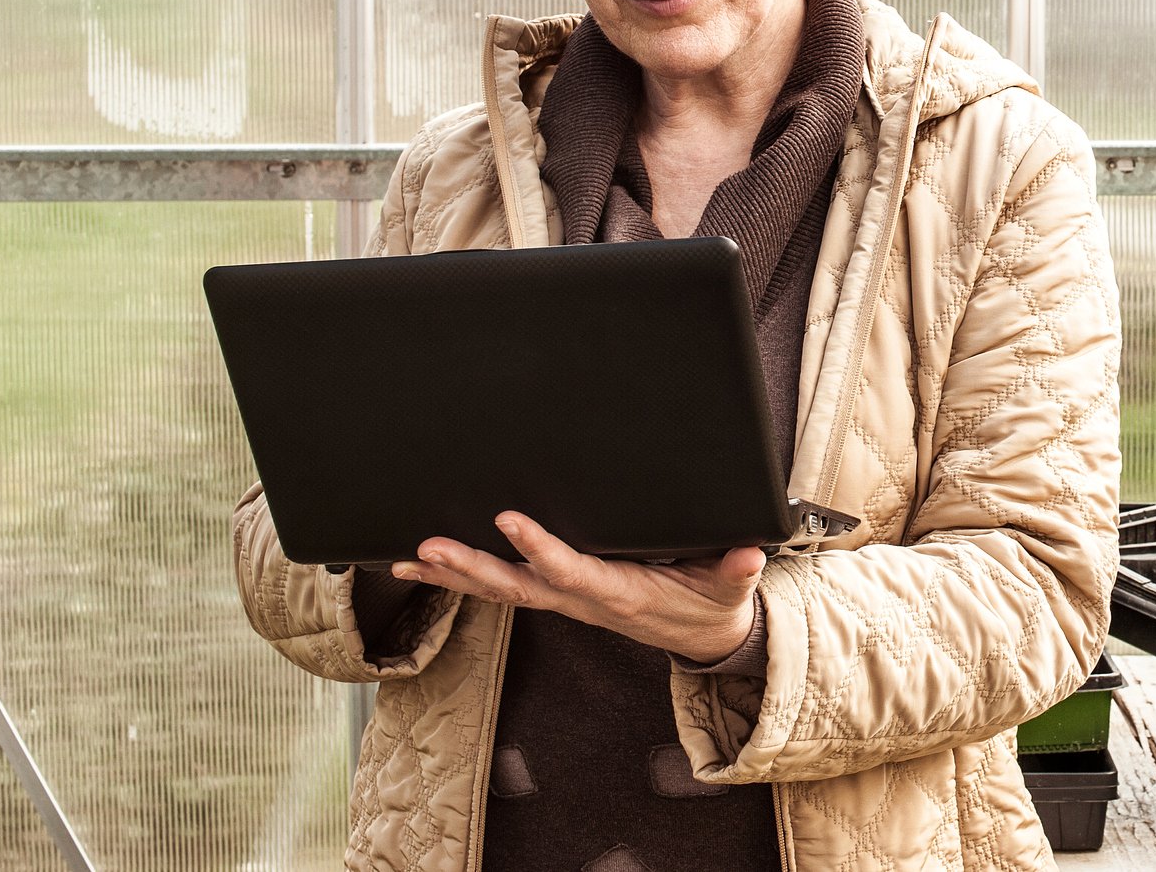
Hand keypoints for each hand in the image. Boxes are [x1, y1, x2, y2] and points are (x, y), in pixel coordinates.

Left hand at [394, 512, 764, 664]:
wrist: (703, 635)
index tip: (508, 519)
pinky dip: (461, 579)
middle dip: (471, 568)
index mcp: (620, 593)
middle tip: (429, 548)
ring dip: (453, 575)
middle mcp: (582, 601)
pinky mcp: (559, 596)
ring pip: (500, 590)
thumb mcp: (731, 588)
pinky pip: (503, 587)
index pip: (573, 571)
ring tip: (407, 557)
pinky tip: (424, 566)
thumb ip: (736, 571)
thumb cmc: (712, 603)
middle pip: (517, 587)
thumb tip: (748, 555)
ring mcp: (566, 601)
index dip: (540, 549)